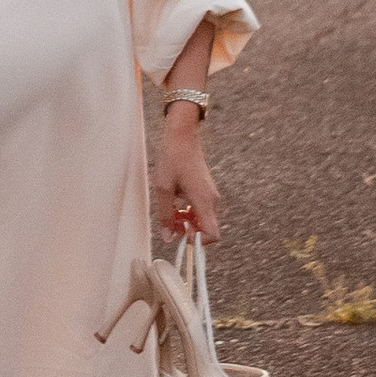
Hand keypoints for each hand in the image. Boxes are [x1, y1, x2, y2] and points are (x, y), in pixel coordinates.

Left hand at [153, 108, 219, 242]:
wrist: (182, 135)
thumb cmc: (172, 158)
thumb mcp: (163, 188)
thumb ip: (165, 215)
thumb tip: (167, 237)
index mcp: (204, 201)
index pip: (212, 234)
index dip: (198, 241)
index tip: (181, 236)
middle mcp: (211, 200)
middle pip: (206, 228)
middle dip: (188, 231)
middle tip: (170, 223)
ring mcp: (210, 194)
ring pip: (202, 219)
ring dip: (187, 221)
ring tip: (170, 212)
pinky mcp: (206, 189)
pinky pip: (200, 209)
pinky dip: (188, 212)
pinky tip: (175, 203)